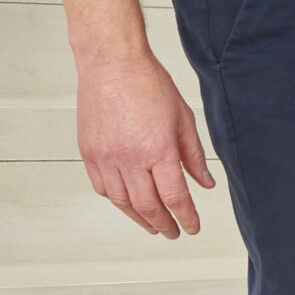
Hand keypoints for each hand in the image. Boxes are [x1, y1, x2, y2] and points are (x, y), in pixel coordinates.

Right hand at [75, 53, 214, 237]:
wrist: (111, 62)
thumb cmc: (148, 84)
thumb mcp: (183, 119)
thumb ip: (194, 156)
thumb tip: (205, 183)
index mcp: (158, 150)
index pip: (175, 197)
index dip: (186, 217)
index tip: (192, 227)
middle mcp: (129, 157)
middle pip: (148, 206)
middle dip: (163, 224)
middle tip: (173, 232)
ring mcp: (105, 156)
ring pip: (122, 202)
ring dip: (139, 218)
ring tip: (152, 224)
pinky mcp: (88, 151)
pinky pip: (102, 187)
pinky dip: (116, 200)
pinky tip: (127, 203)